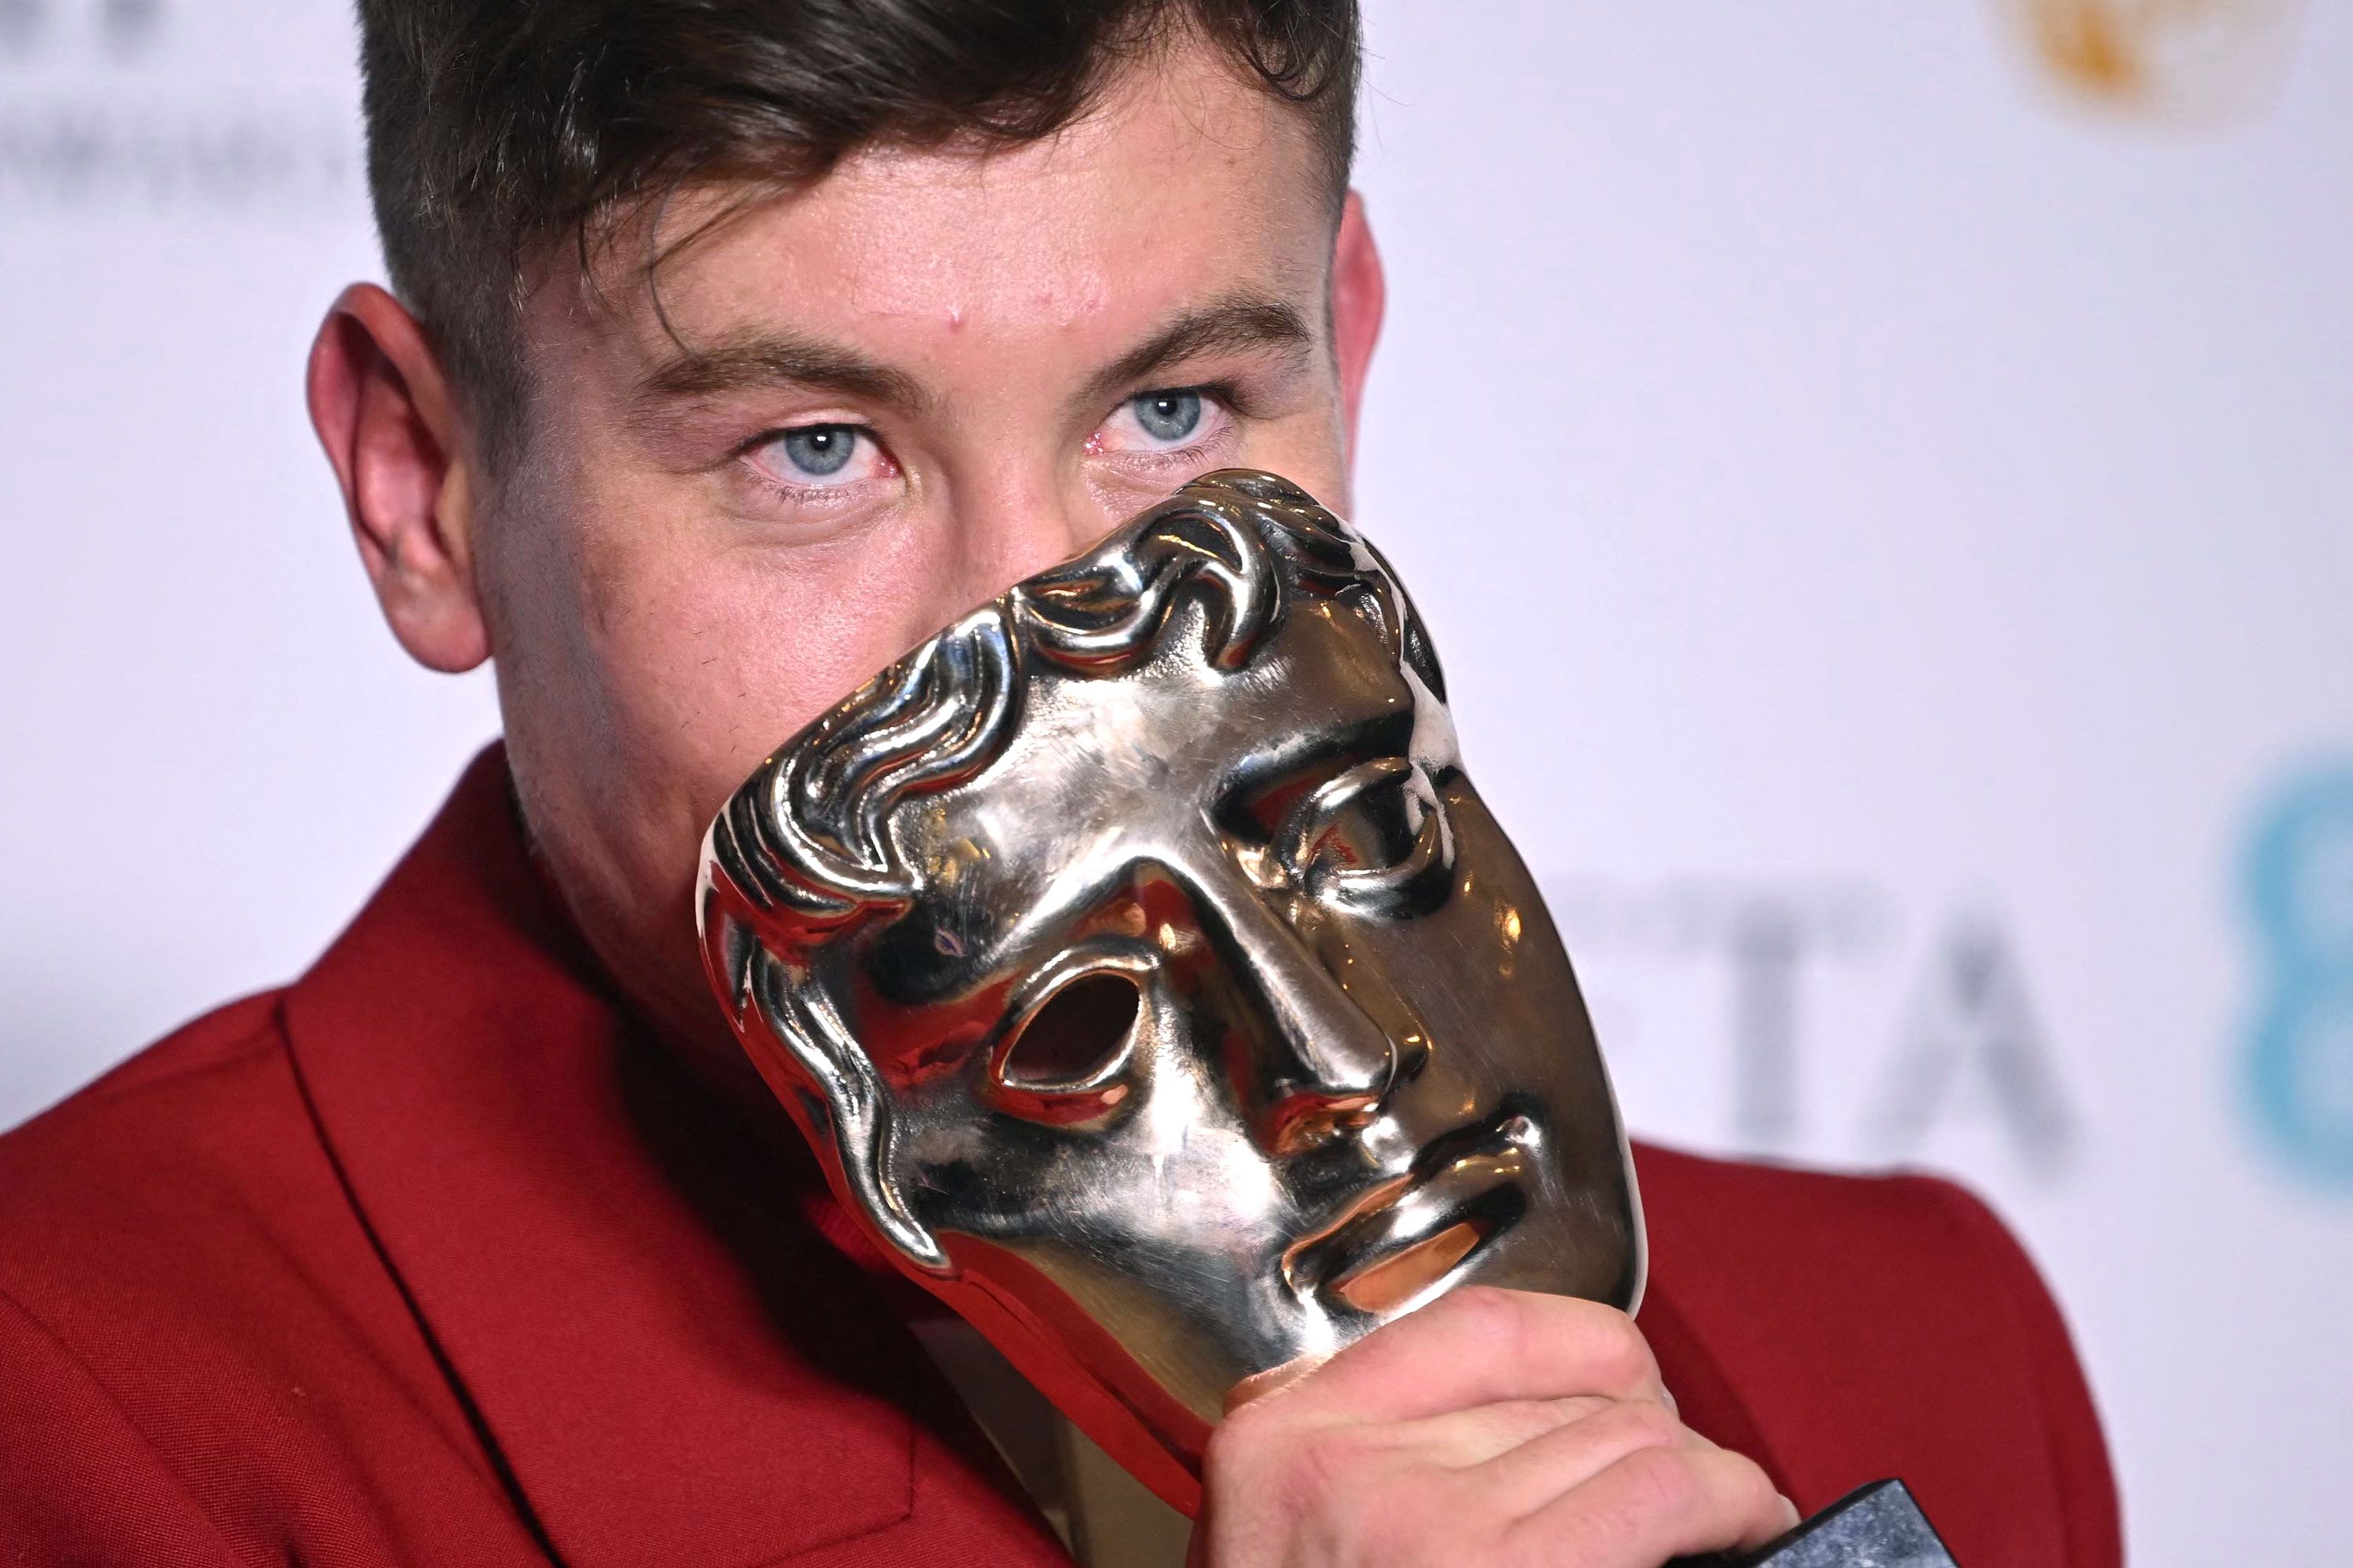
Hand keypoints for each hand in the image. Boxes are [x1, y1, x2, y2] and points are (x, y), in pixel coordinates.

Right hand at [1188, 1287, 1797, 1567]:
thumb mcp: (1293, 1547)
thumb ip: (1372, 1458)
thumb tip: (1537, 1419)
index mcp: (1283, 1438)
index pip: (1480, 1328)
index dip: (1587, 1355)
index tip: (1630, 1401)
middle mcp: (1346, 1465)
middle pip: (1567, 1392)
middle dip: (1647, 1441)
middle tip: (1681, 1507)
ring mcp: (1425, 1527)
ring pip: (1630, 1436)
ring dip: (1699, 1481)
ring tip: (1723, 1523)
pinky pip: (1666, 1489)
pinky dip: (1733, 1502)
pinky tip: (1746, 1527)